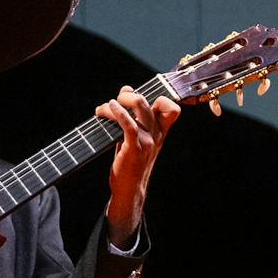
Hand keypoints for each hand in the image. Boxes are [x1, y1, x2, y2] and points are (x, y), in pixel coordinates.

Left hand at [101, 86, 179, 244]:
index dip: (158, 97)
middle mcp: (156, 135)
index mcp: (160, 132)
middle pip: (148, 102)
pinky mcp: (134, 148)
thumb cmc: (130, 162)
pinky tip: (107, 110)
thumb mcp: (137, 138)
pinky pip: (129, 124)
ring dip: (117, 103)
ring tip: (104, 109)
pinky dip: (117, 113)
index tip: (137, 96)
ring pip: (138, 108)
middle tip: (114, 102)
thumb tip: (126, 88)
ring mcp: (147, 141)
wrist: (129, 189)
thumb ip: (133, 115)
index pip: (173, 109)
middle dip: (127, 96)